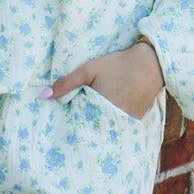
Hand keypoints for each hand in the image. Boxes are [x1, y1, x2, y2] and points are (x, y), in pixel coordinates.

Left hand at [44, 40, 163, 119]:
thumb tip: (42, 96)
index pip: (79, 125)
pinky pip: (118, 126)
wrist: (150, 63)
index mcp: (99, 109)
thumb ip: (66, 83)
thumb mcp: (88, 70)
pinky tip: (103, 120)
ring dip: (96, 127)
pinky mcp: (135, 120)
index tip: (62, 128)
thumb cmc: (116, 65)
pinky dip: (110, 124)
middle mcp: (113, 120)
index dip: (71, 125)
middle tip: (71, 130)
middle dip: (82, 128)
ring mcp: (126, 122)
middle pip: (92, 129)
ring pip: (105, 129)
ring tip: (86, 125)